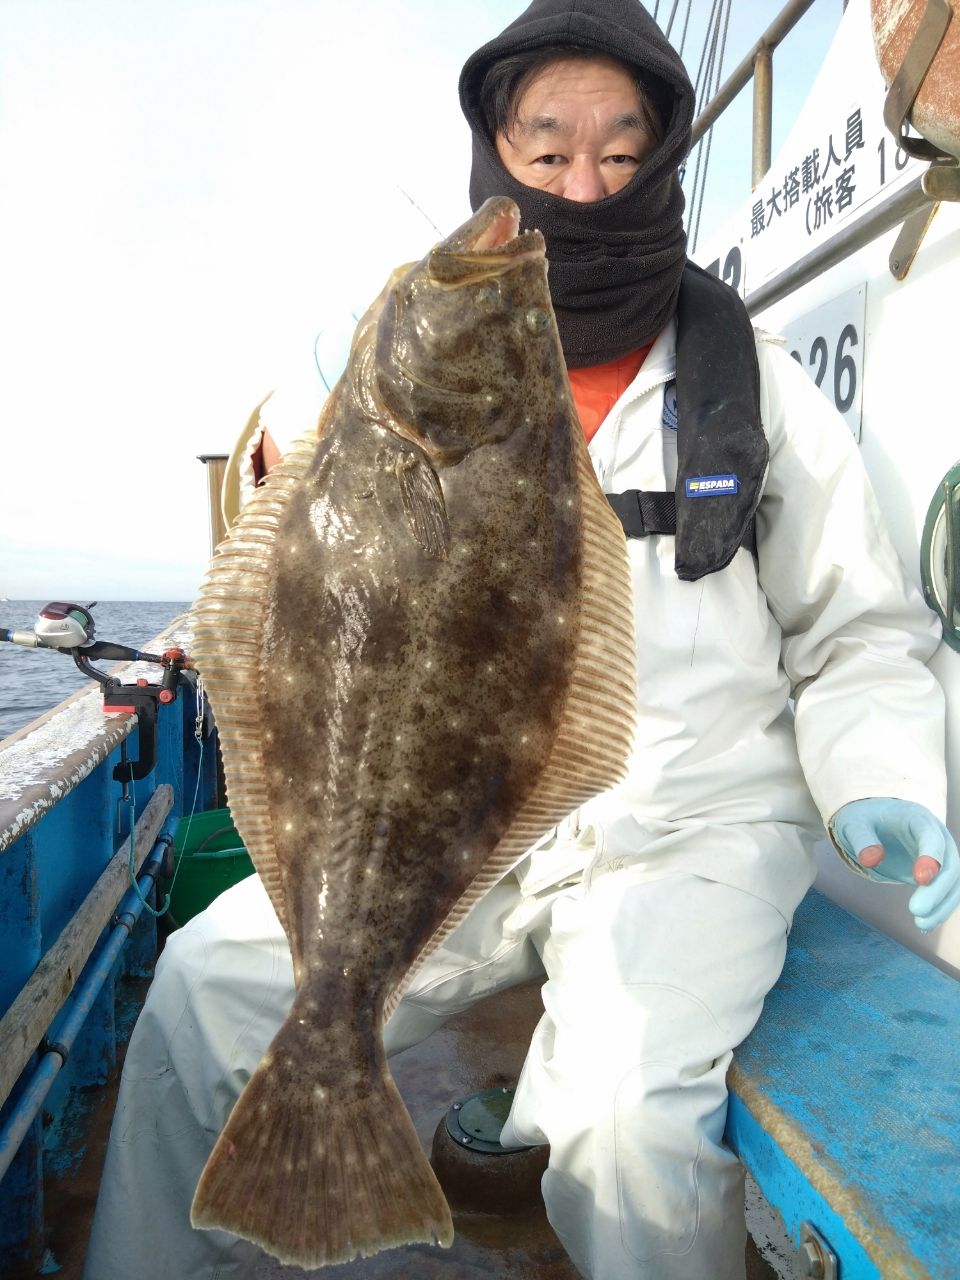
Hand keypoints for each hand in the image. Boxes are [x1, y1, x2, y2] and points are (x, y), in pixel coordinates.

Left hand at [830, 798, 959, 931]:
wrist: (874, 820)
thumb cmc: (864, 820)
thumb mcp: (854, 824)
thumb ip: (862, 840)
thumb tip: (871, 860)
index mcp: (918, 818)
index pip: (932, 838)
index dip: (930, 858)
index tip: (921, 880)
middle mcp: (937, 835)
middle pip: (950, 865)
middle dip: (938, 891)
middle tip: (917, 911)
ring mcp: (941, 854)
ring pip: (954, 882)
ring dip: (942, 905)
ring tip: (922, 925)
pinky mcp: (938, 871)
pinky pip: (946, 891)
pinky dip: (939, 908)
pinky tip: (925, 925)